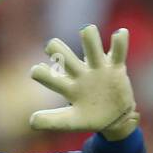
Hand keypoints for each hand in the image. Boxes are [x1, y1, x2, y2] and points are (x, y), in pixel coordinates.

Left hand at [29, 25, 138, 139]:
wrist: (116, 119)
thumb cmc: (91, 118)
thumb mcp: (72, 122)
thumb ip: (53, 121)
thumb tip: (31, 121)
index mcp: (68, 86)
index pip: (50, 76)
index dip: (42, 73)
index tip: (37, 72)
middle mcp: (80, 73)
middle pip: (65, 55)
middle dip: (57, 49)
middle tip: (52, 47)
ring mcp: (98, 69)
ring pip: (92, 48)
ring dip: (89, 38)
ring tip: (87, 31)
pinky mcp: (115, 68)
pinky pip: (118, 52)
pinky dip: (120, 42)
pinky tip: (120, 33)